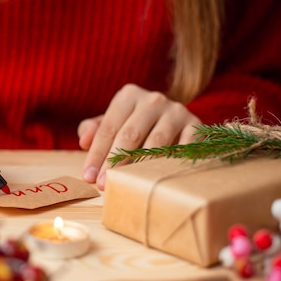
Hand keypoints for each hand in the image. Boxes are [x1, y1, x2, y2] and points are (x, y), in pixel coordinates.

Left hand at [77, 84, 200, 189]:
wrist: (176, 122)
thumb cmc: (135, 126)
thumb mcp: (113, 124)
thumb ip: (95, 130)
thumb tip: (84, 141)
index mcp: (129, 95)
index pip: (108, 127)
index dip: (97, 153)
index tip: (89, 176)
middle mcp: (153, 99)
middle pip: (129, 134)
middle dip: (114, 162)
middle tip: (103, 185)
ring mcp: (177, 110)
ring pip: (156, 142)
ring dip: (139, 166)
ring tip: (128, 184)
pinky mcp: (196, 124)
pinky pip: (182, 147)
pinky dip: (170, 164)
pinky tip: (158, 179)